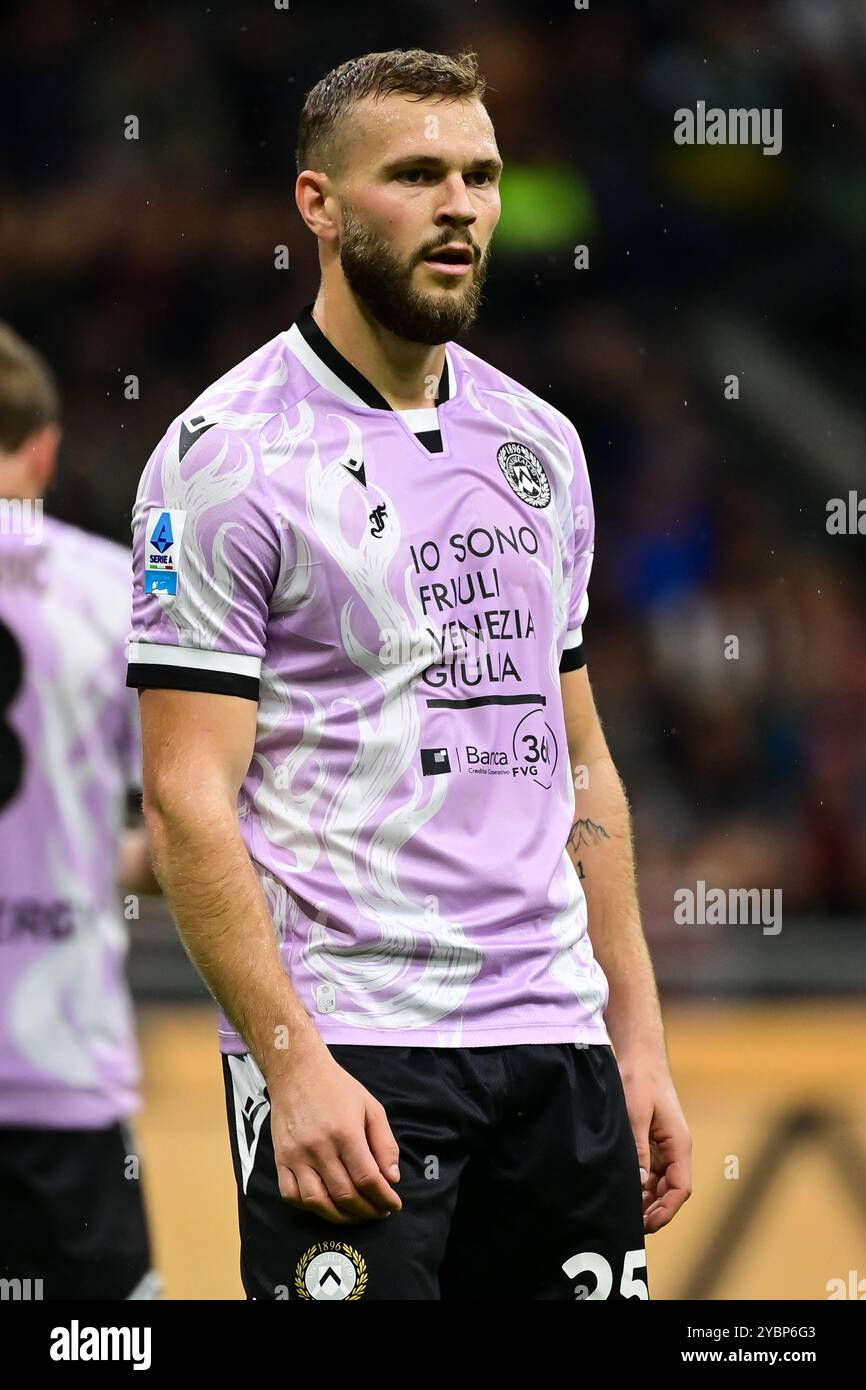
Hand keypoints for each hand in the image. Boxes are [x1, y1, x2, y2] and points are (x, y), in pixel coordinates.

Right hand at [268, 1045, 402, 1224]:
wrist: (297, 1072)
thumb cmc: (338, 1088)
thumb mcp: (371, 1107)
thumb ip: (385, 1143)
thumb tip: (391, 1179)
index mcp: (345, 1133)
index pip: (368, 1179)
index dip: (384, 1198)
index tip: (393, 1205)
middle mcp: (319, 1148)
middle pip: (345, 1195)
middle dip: (367, 1211)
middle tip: (378, 1212)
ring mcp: (296, 1155)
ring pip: (317, 1202)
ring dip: (340, 1217)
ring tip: (355, 1215)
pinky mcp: (281, 1159)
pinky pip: (291, 1195)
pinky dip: (309, 1208)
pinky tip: (325, 1205)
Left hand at [618, 1056, 691, 1233]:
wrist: (639, 1055)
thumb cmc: (639, 1080)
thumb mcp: (636, 1115)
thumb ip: (639, 1149)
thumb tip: (641, 1183)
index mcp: (679, 1143)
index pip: (681, 1188)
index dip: (666, 1210)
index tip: (646, 1223)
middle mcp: (676, 1148)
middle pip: (671, 1190)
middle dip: (654, 1210)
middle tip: (629, 1224)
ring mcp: (665, 1144)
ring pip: (660, 1182)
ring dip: (647, 1199)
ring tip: (624, 1211)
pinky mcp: (653, 1140)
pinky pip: (651, 1169)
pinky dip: (641, 1183)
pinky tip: (624, 1190)